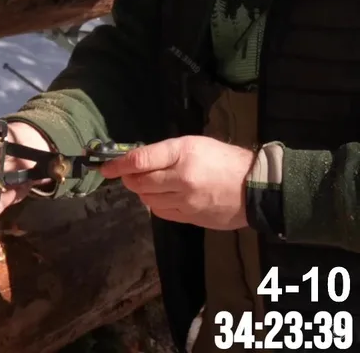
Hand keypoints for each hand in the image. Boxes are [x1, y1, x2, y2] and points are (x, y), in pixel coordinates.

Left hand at [98, 135, 253, 229]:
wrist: (256, 187)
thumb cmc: (223, 160)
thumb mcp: (193, 144)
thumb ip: (163, 153)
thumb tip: (135, 162)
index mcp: (182, 154)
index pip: (140, 161)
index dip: (118, 165)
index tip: (105, 168)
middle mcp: (182, 179)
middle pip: (139, 183)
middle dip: (130, 179)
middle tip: (130, 175)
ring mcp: (186, 201)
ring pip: (148, 200)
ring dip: (143, 192)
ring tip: (151, 184)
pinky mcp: (190, 218)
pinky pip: (161, 213)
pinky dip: (155, 204)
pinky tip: (163, 197)